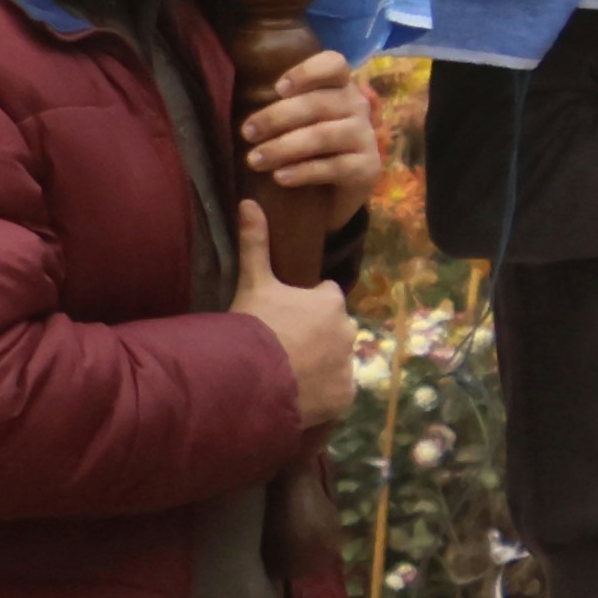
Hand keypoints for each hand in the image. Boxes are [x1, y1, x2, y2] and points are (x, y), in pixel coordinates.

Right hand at [230, 200, 358, 436]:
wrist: (252, 380)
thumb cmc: (254, 326)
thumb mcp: (254, 283)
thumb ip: (256, 243)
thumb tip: (249, 202)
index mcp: (330, 301)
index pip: (326, 297)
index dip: (306, 305)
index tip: (285, 316)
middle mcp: (348, 331)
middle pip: (335, 329)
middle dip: (318, 335)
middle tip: (284, 345)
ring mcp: (348, 365)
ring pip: (338, 360)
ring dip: (321, 363)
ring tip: (289, 371)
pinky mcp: (345, 396)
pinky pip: (337, 390)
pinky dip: (323, 391)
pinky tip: (299, 392)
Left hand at [235, 47, 383, 231]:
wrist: (332, 196)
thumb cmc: (306, 150)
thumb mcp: (293, 123)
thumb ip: (280, 107)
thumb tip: (242, 108)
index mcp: (340, 86)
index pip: (334, 64)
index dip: (306, 72)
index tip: (277, 89)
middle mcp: (357, 106)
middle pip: (318, 103)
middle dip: (277, 117)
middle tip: (247, 133)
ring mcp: (365, 137)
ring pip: (323, 136)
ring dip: (283, 147)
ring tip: (255, 160)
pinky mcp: (368, 168)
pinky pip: (334, 167)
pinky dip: (303, 172)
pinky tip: (280, 177)